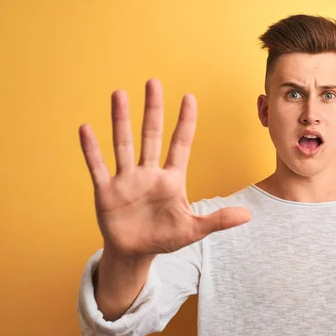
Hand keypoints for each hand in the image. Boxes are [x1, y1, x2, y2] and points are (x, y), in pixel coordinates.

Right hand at [79, 79, 250, 258]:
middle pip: (151, 136)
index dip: (185, 122)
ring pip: (123, 144)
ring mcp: (127, 180)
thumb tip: (249, 215)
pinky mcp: (107, 191)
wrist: (136, 253)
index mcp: (172, 180)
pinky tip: (86, 129)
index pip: (180, 144)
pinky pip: (98, 167)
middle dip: (153, 110)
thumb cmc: (165, 238)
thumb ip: (218, 220)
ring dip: (120, 120)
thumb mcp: (194, 230)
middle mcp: (149, 173)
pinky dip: (92, 150)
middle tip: (154, 82)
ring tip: (119, 94)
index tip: (189, 97)